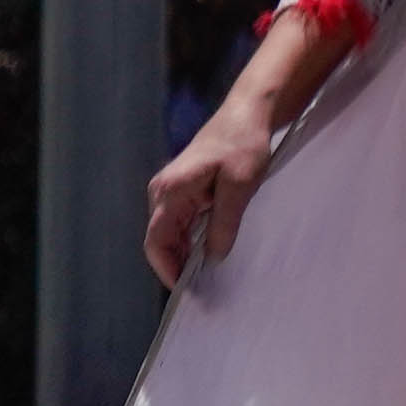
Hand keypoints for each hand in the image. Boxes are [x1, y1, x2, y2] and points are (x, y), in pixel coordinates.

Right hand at [146, 104, 280, 286]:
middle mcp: (162, 192)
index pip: (156, 241)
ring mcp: (171, 190)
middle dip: (176, 266)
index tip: (186, 292)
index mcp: (170, 190)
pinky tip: (209, 251)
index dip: (166, 270)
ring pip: (170, 234)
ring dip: (184, 254)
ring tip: (208, 275)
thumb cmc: (242, 143)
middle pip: (160, 241)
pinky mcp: (184, 190)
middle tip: (203, 290)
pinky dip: (190, 240)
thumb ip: (223, 224)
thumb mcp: (239, 187)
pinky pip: (180, 223)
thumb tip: (213, 258)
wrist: (248, 114)